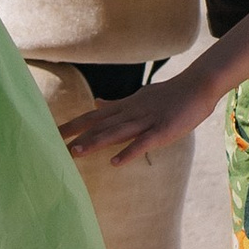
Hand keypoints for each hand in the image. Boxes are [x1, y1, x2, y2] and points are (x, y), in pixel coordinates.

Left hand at [60, 62, 216, 167]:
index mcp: (124, 107)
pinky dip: (129, 152)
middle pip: (99, 124)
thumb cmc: (168, 95)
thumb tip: (97, 103)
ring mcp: (146, 122)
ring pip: (116, 133)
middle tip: (52, 142)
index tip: (51, 132)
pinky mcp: (162, 131)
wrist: (197, 86)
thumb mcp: (137, 97)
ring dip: (95, 142)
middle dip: (76, 134)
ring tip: (76, 152)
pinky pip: (143, 143)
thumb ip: (116, 104)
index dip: (72, 125)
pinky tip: (116, 163)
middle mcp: (130, 113)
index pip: (93, 116)